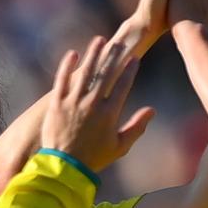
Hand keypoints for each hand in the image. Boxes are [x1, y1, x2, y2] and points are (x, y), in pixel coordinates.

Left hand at [41, 36, 155, 172]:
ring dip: (92, 54)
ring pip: (85, 72)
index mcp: (109, 113)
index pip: (123, 85)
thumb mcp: (120, 146)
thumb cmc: (94, 158)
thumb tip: (152, 110)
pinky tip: (72, 53)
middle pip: (105, 74)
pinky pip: (62, 80)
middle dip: (113, 56)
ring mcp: (73, 102)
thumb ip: (137, 127)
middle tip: (119, 42)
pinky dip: (66, 66)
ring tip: (99, 40)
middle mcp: (92, 103)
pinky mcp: (56, 103)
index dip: (129, 70)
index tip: (134, 58)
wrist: (64, 167)